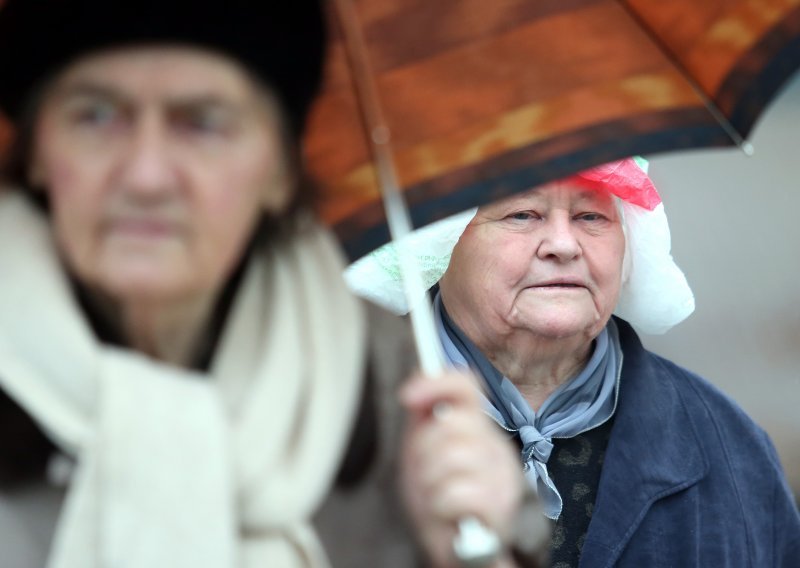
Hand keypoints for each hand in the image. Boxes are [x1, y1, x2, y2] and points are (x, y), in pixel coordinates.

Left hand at [399, 371, 523, 566]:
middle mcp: (494, 446)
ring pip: (451, 457)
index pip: (466, 386)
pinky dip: (441, 507)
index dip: (436, 383)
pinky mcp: (499, 507)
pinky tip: (447, 514)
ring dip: (431, 483)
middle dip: (425, 451)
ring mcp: (501, 475)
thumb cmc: (439, 497)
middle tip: (430, 473)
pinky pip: (455, 492)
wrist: (453, 546)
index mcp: (478, 428)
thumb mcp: (423, 451)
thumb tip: (413, 389)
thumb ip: (421, 417)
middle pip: (451, 422)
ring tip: (439, 495)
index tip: (408, 396)